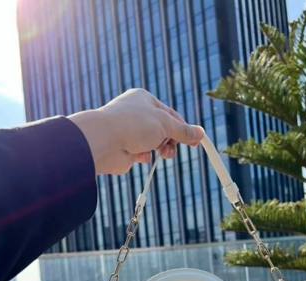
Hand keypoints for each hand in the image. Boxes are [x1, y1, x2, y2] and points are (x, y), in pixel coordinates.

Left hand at [69, 89, 204, 175]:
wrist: (104, 141)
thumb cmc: (133, 125)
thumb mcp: (165, 125)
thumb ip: (184, 131)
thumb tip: (201, 133)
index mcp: (145, 100)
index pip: (171, 114)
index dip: (184, 128)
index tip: (195, 140)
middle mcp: (137, 114)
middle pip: (164, 130)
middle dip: (171, 141)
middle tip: (173, 149)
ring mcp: (130, 132)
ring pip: (155, 143)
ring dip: (161, 149)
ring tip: (162, 153)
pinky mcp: (126, 148)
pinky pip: (143, 154)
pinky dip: (145, 156)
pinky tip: (141, 155)